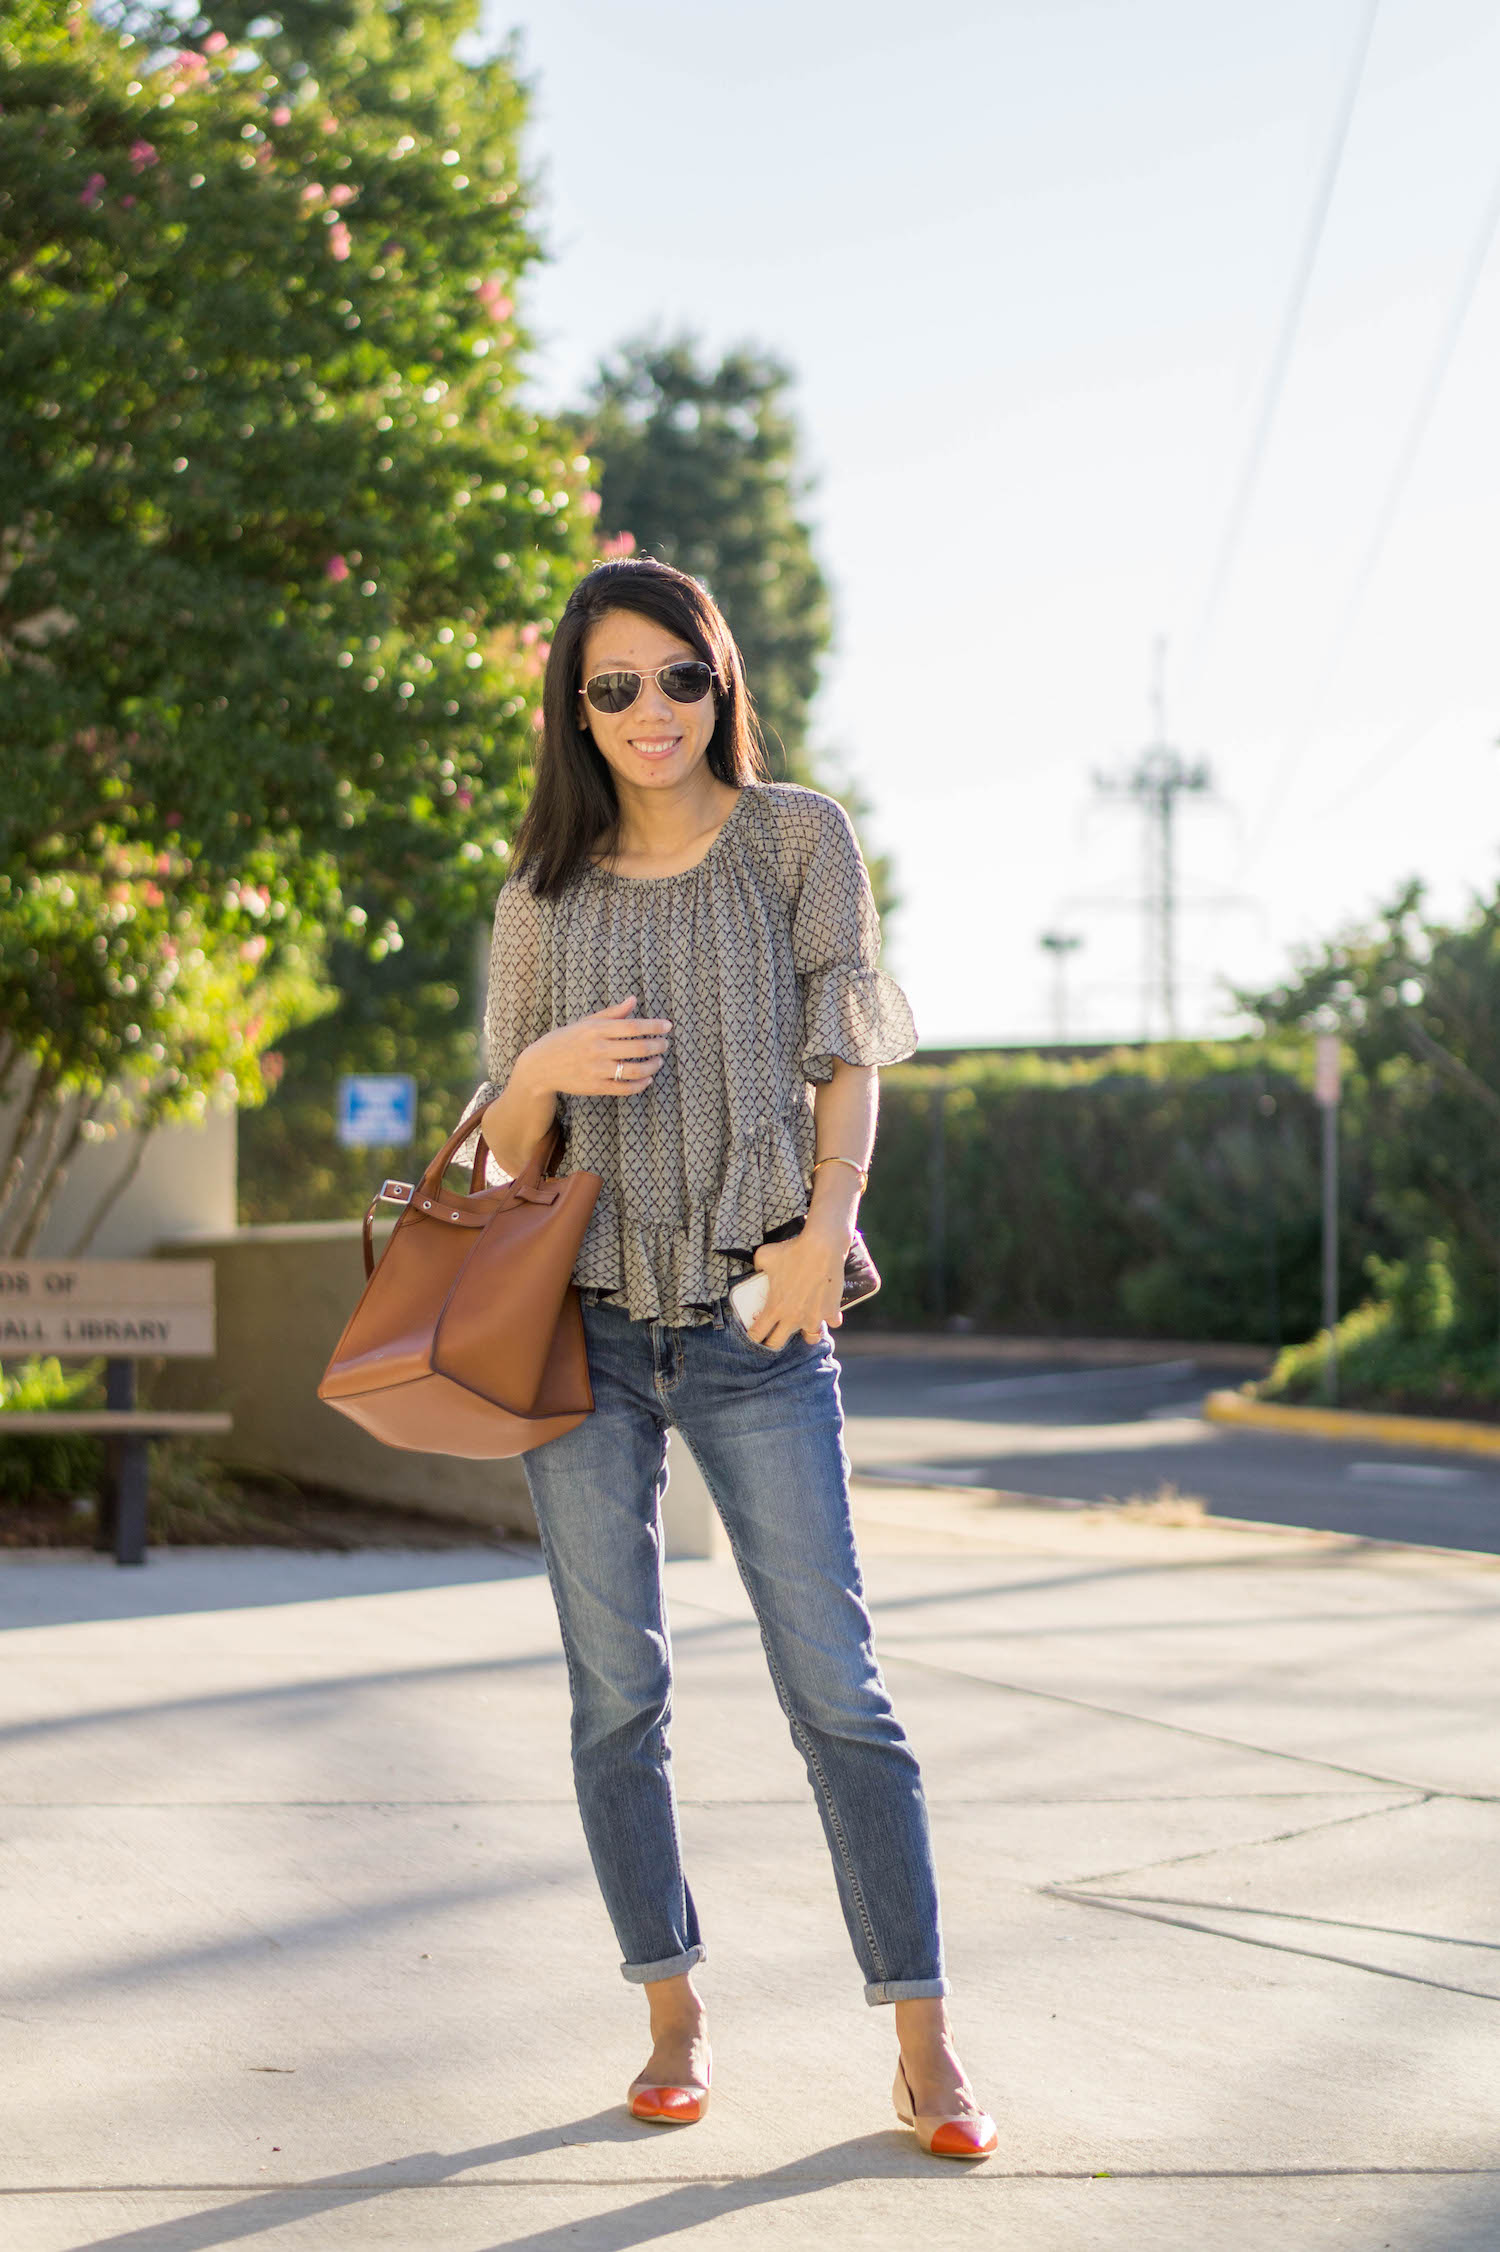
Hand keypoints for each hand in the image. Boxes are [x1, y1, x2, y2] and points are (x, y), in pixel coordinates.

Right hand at [520, 996, 669, 1098]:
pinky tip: (647, 1079)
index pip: (633, 1026)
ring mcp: (596, 1070)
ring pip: (634, 1070)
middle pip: (638, 1048)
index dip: (654, 1026)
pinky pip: (624, 1088)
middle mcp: (597, 1049)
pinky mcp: (595, 1087)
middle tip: (665, 1044)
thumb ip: (612, 1013)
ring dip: (652, 1066)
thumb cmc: (565, 1040)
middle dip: (657, 1046)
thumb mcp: (585, 1022)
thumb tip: (633, 1000)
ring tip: (658, 1061)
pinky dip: (640, 1085)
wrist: (540, 1066)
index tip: (667, 1026)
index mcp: (596, 1029)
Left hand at [746, 1219, 849, 1348]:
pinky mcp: (832, 1311)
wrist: (822, 1246)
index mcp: (775, 1308)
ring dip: (806, 1333)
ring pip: (810, 1339)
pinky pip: (831, 1323)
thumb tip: (756, 1268)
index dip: (752, 1336)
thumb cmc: (792, 1250)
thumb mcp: (765, 1255)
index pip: (757, 1334)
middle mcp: (793, 1318)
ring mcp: (814, 1317)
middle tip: (773, 1335)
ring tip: (804, 1324)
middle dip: (772, 1342)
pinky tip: (825, 1310)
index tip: (754, 1334)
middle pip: (778, 1344)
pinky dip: (829, 1319)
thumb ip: (757, 1266)